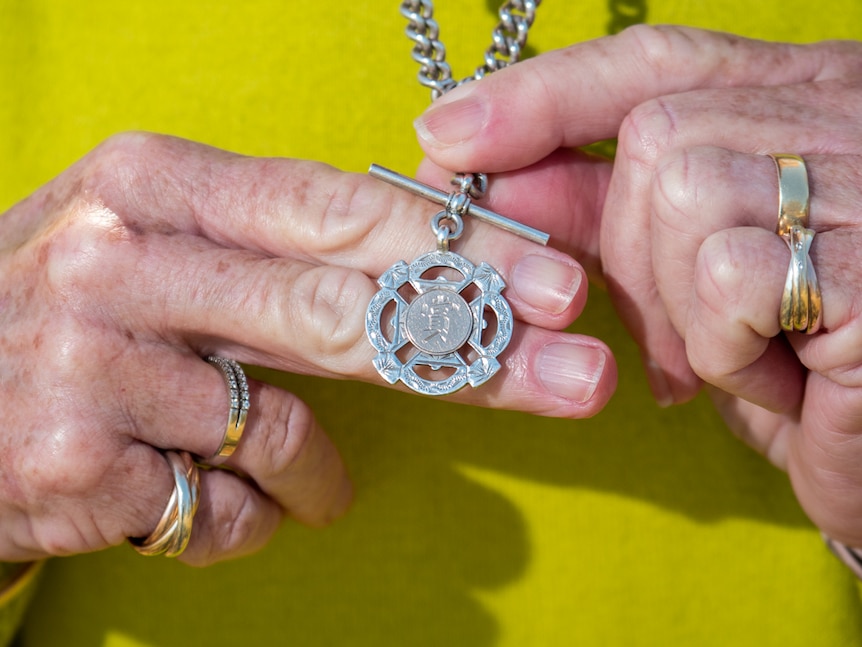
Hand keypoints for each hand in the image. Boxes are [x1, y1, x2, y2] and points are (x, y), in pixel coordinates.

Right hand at [0, 132, 614, 564]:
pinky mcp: (87, 469)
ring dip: (322, 468)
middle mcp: (123, 262)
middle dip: (472, 350)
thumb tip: (434, 260)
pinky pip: (233, 506)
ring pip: (289, 426)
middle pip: (339, 311)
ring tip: (318, 478)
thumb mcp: (159, 239)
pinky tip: (223, 496)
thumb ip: (282, 245)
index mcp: (156, 183)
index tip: (552, 280)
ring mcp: (99, 368)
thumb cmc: (78, 306)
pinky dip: (258, 513)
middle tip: (573, 374)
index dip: (456, 249)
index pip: (338, 210)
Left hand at [413, 25, 861, 544]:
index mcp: (808, 108)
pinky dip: (727, 349)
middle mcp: (846, 122)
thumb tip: (491, 172)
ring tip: (746, 359)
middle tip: (672, 338)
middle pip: (657, 134)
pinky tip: (787, 381)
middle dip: (630, 251)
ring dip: (684, 309)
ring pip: (684, 195)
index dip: (548, 95)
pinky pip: (729, 277)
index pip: (660, 61)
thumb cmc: (801, 371)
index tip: (449, 136)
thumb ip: (614, 218)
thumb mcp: (697, 282)